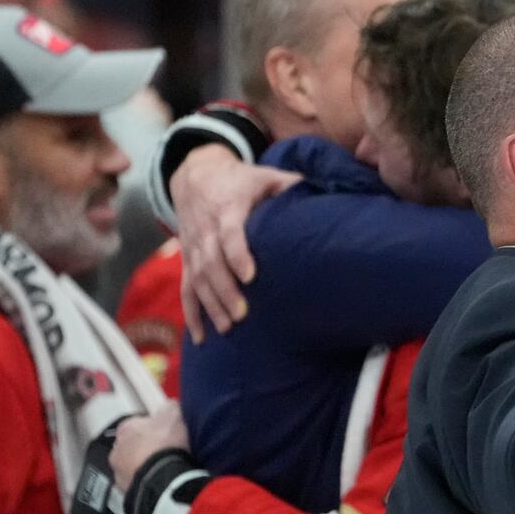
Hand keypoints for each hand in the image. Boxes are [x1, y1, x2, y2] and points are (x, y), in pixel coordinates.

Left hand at [110, 402, 188, 493]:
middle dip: (146, 447)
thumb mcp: (174, 414)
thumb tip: (169, 406)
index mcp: (126, 427)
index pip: (139, 423)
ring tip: (164, 468)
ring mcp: (118, 470)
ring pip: (132, 464)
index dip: (155, 427)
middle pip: (134, 445)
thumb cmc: (165, 443)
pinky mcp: (124, 489)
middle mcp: (116, 447)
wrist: (160, 477)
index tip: (168, 433)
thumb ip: (170, 407)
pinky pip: (136, 481)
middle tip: (167, 451)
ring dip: (144, 465)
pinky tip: (159, 480)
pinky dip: (145, 480)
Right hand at [171, 144, 298, 341]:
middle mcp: (205, 230)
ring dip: (211, 305)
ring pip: (197, 279)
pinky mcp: (187, 260)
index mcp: (227, 209)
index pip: (229, 234)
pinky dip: (191, 314)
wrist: (195, 176)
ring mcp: (193, 247)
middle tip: (243, 314)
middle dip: (225, 290)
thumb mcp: (265, 176)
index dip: (237, 254)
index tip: (251, 276)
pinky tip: (202, 337)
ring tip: (229, 328)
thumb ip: (291, 186)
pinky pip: (186, 289)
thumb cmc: (240, 180)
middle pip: (211, 263)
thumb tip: (328, 191)